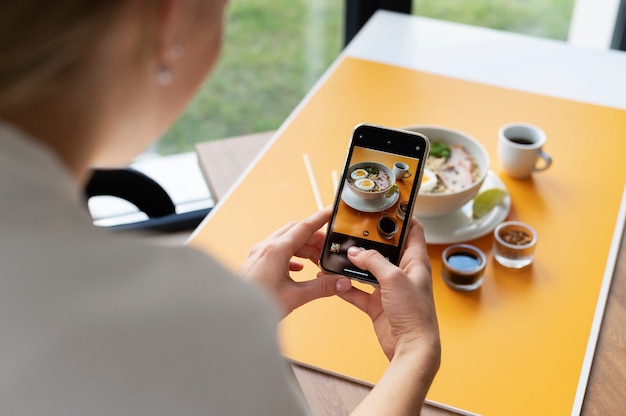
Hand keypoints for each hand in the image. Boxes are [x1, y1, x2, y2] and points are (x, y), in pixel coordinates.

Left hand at [239, 207, 351, 317]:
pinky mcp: (255, 263)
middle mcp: (265, 248)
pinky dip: (292, 256)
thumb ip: (321, 287)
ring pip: (285, 241)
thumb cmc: (257, 306)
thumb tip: (340, 283)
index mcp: (276, 251)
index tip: (331, 211)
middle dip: (314, 237)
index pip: (304, 227)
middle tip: (328, 248)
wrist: (234, 316)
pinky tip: (298, 268)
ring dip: (303, 247)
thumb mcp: (295, 296)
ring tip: (316, 260)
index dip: (321, 218)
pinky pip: (277, 252)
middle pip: (295, 232)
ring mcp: (258, 254)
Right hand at [331, 218, 439, 361]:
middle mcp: (403, 273)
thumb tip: (355, 252)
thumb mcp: (394, 279)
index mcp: (416, 262)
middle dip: (369, 239)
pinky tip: (333, 279)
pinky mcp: (378, 305)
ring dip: (354, 263)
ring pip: (369, 270)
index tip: (386, 205)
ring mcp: (389, 289)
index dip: (402, 217)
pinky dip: (346, 286)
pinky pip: (358, 291)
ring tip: (339, 251)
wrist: (411, 347)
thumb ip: (373, 262)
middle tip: (353, 227)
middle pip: (386, 249)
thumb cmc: (414, 313)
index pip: (413, 231)